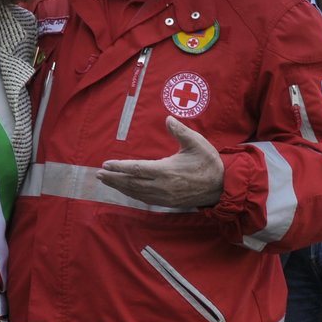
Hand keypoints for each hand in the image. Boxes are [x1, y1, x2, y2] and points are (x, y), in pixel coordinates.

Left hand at [99, 117, 224, 208]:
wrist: (222, 186)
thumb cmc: (209, 162)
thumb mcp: (196, 143)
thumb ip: (180, 131)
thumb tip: (167, 119)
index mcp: (166, 171)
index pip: (136, 169)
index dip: (119, 168)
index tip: (106, 165)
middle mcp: (162, 186)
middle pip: (132, 183)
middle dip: (114, 179)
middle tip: (99, 174)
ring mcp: (164, 196)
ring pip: (136, 193)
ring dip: (120, 187)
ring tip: (107, 181)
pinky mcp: (167, 202)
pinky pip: (144, 199)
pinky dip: (131, 194)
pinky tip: (125, 190)